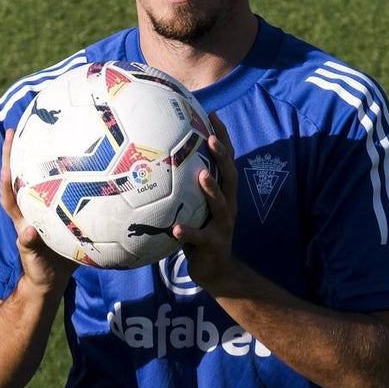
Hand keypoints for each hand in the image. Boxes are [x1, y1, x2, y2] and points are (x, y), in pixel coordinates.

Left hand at [0, 128, 77, 292]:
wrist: (53, 282)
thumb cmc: (40, 273)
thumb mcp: (35, 263)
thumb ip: (30, 248)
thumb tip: (28, 232)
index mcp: (22, 217)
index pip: (9, 192)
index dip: (6, 173)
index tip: (6, 148)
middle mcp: (31, 209)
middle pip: (20, 177)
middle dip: (15, 153)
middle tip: (15, 128)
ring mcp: (44, 210)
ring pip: (40, 180)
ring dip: (40, 159)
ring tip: (46, 133)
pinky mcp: (60, 215)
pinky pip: (65, 190)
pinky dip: (69, 176)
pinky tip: (83, 160)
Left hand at [172, 112, 242, 292]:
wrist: (217, 271)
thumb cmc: (200, 233)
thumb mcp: (196, 207)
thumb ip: (185, 187)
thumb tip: (159, 160)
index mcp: (224, 194)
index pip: (226, 161)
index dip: (222, 138)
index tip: (212, 116)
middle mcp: (228, 206)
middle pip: (229, 176)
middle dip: (223, 156)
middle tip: (211, 139)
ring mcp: (223, 226)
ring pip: (221, 204)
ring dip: (211, 189)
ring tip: (201, 175)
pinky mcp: (214, 245)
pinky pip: (199, 238)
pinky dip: (188, 233)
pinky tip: (176, 229)